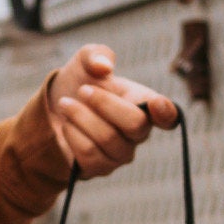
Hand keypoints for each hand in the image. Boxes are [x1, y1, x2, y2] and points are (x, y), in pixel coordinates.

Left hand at [47, 45, 177, 176]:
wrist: (55, 107)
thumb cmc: (82, 81)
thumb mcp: (86, 60)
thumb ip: (96, 55)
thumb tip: (103, 67)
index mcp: (144, 103)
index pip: (168, 115)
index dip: (167, 113)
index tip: (157, 104)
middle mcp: (138, 132)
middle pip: (135, 124)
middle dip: (104, 104)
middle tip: (82, 90)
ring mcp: (121, 153)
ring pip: (108, 139)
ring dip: (81, 117)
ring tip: (65, 104)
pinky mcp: (101, 168)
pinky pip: (89, 154)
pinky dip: (73, 134)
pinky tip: (67, 124)